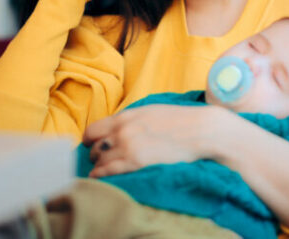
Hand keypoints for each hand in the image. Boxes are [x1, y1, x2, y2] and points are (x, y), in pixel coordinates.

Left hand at [82, 104, 217, 177]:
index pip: (93, 130)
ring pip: (100, 160)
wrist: (199, 130)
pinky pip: (109, 171)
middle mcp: (122, 131)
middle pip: (95, 146)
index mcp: (125, 117)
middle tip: (98, 159)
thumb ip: (131, 119)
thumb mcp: (149, 112)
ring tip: (100, 169)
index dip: (89, 139)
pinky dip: (100, 174)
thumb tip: (119, 126)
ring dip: (99, 165)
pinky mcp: (136, 162)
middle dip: (95, 153)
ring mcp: (128, 147)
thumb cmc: (178, 120)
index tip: (90, 144)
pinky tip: (98, 176)